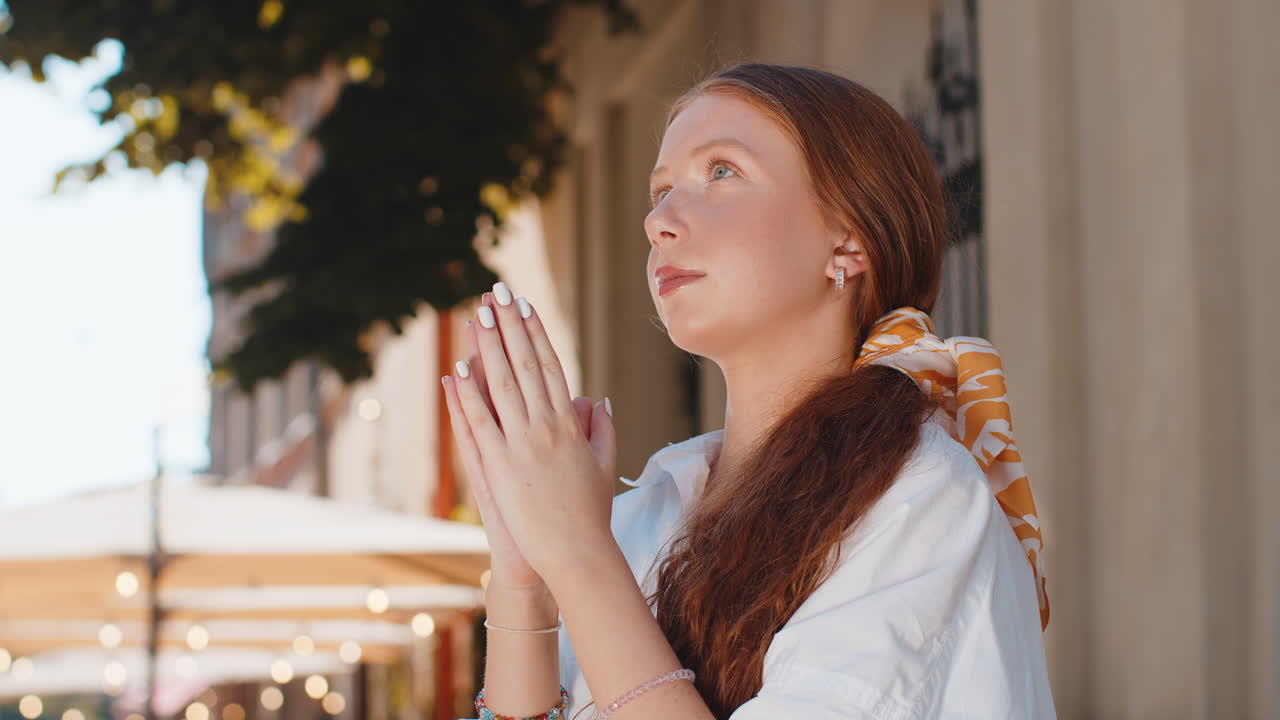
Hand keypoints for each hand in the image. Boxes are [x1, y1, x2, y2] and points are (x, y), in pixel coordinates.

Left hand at [443, 283, 617, 586]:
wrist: (576, 553)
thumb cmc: (591, 514)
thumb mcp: (604, 466)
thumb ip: (602, 430)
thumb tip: (599, 400)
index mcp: (570, 425)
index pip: (550, 367)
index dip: (536, 334)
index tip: (526, 307)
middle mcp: (546, 427)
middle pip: (524, 365)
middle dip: (510, 326)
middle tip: (497, 293)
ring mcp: (522, 444)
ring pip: (501, 384)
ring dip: (488, 347)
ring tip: (478, 314)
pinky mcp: (499, 465)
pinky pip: (480, 422)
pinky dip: (467, 395)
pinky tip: (457, 368)